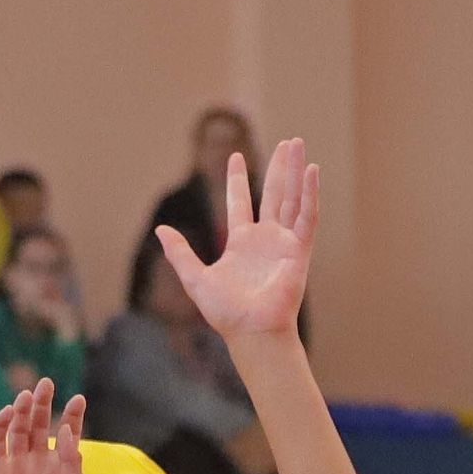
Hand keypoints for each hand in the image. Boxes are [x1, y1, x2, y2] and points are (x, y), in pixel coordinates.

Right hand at [0, 378, 85, 473]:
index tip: (78, 399)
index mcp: (60, 468)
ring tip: (26, 396)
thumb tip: (64, 430)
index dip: (71, 417)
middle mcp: (38, 462)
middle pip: (39, 426)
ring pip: (18, 430)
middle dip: (42, 405)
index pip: (66, 435)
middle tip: (45, 383)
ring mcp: (16, 466)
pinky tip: (8, 413)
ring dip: (22, 412)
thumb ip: (69, 461)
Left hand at [157, 137, 315, 342]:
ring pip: (292, 198)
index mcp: (242, 242)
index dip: (237, 180)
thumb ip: (180, 253)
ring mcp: (284, 242)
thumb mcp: (194, 278)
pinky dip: (310, 193)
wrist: (250, 331)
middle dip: (279, 167)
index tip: (236, 155)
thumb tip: (161, 229)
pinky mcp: (299, 250)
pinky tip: (312, 171)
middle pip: (273, 193)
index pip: (240, 203)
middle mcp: (265, 238)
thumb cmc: (225, 312)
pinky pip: (307, 216)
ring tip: (298, 144)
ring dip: (296, 171)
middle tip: (287, 142)